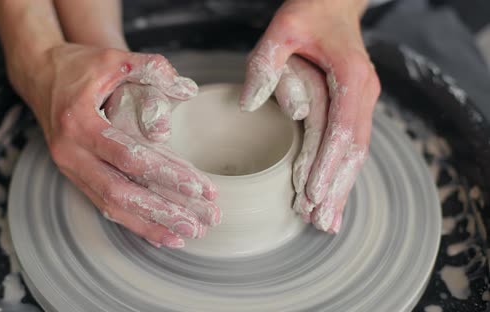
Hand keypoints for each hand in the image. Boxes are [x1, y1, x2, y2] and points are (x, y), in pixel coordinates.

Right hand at [15, 44, 219, 247]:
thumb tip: (186, 88)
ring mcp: (70, 168)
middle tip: (200, 223)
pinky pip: (104, 205)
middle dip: (162, 211)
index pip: (128, 157)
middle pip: (120, 192)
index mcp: (79, 123)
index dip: (165, 174)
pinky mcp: (75, 176)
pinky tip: (159, 232)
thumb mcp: (112, 59)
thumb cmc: (78, 67)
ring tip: (186, 232)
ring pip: (111, 206)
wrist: (39, 75)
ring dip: (150, 224)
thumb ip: (149, 67)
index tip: (199, 187)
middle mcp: (70, 153)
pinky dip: (132, 221)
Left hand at [240, 0, 380, 232]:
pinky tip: (332, 195)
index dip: (326, 164)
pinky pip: (351, 146)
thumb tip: (249, 104)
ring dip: (342, 189)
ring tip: (328, 222)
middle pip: (353, 151)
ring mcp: (363, 101)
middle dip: (336, 189)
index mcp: (350, 77)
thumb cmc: (308, 13)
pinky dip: (342, 174)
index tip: (311, 193)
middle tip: (320, 222)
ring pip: (356, 154)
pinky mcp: (354, 106)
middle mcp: (364, 93)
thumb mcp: (283, 28)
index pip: (341, 130)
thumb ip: (266, 62)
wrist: (333, 3)